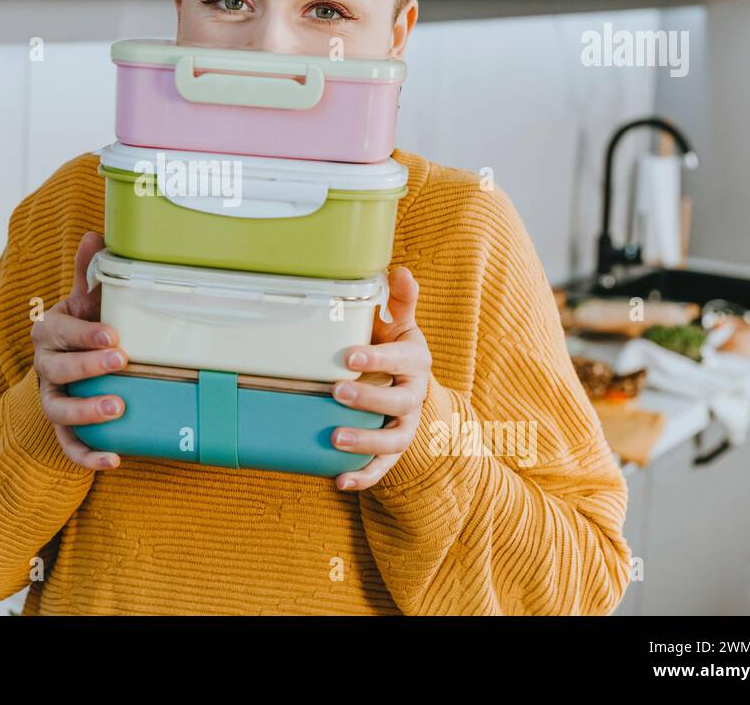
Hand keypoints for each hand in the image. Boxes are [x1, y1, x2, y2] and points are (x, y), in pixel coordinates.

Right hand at [32, 231, 126, 469]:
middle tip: (122, 363)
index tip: (113, 335)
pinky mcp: (63, 429)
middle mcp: (43, 366)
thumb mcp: (85, 300)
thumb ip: (88, 273)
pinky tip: (114, 460)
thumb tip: (94, 234)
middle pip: (57, 370)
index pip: (60, 332)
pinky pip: (69, 447)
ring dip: (85, 412)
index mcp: (49, 332)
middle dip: (88, 367)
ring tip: (117, 408)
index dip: (84, 334)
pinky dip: (87, 456)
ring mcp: (51, 399)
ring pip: (57, 411)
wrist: (72, 362)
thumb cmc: (84, 326)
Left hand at [330, 266, 430, 490]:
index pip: (402, 361)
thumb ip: (399, 301)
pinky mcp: (393, 451)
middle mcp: (414, 397)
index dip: (378, 359)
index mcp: (415, 363)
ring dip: (365, 443)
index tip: (349, 357)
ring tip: (334, 439)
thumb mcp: (399, 326)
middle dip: (369, 399)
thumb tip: (399, 269)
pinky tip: (339, 481)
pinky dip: (364, 477)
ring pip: (393, 441)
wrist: (408, 389)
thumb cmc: (394, 351)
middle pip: (399, 403)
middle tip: (336, 392)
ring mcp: (406, 427)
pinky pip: (383, 469)